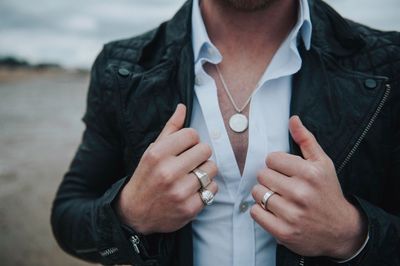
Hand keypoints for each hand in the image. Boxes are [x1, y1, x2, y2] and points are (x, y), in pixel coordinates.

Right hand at [116, 104, 217, 234]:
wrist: (135, 212)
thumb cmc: (146, 177)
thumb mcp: (152, 151)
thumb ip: (170, 129)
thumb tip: (182, 107)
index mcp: (158, 154)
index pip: (192, 134)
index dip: (191, 140)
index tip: (184, 148)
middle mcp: (168, 172)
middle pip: (205, 150)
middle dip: (200, 155)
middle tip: (189, 162)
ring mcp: (179, 192)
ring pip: (212, 169)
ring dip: (205, 171)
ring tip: (191, 176)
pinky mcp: (189, 208)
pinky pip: (213, 189)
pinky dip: (206, 189)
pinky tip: (193, 190)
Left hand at [251, 116, 366, 258]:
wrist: (341, 230)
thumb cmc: (327, 192)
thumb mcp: (323, 163)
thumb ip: (306, 140)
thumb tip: (292, 119)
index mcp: (310, 172)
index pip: (271, 158)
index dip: (276, 164)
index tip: (285, 171)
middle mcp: (301, 192)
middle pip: (262, 175)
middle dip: (269, 179)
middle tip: (281, 185)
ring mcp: (292, 214)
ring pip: (257, 193)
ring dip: (263, 195)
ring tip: (278, 198)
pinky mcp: (283, 231)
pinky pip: (255, 212)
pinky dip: (260, 211)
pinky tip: (273, 211)